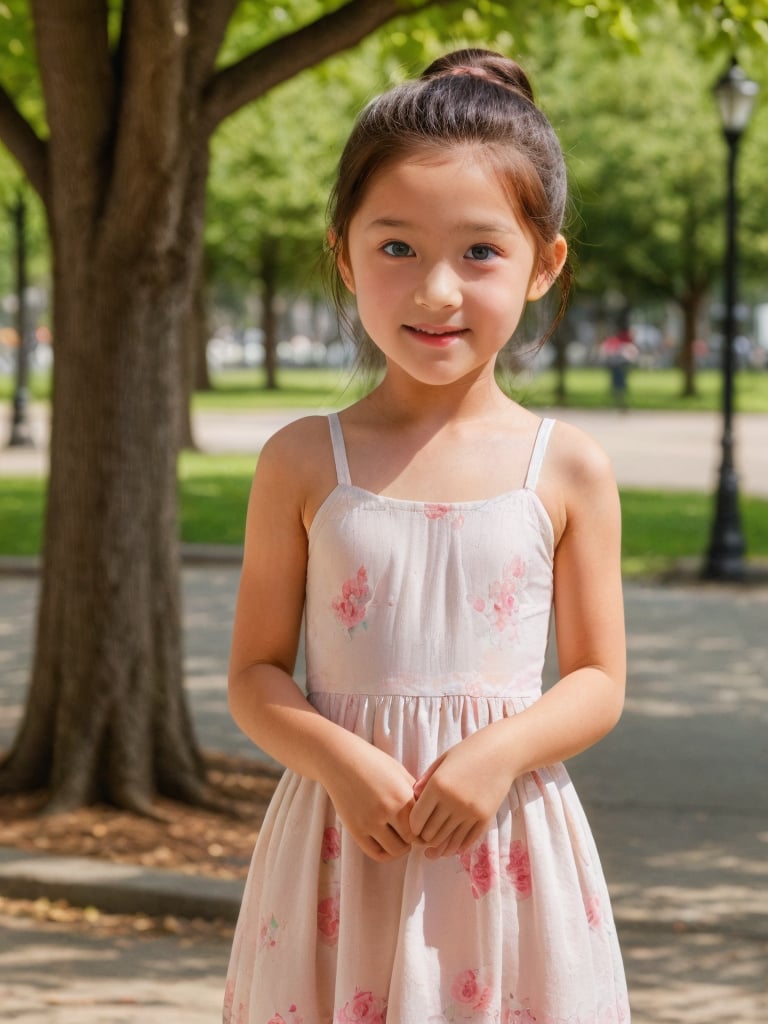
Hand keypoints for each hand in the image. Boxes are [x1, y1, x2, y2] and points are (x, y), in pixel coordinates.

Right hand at [322, 736, 416, 862]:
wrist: (339, 760)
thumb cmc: (371, 761)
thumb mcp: (399, 771)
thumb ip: (414, 792)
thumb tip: (426, 811)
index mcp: (402, 795)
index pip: (422, 825)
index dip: (423, 829)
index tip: (421, 827)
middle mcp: (388, 811)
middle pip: (410, 840)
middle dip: (412, 839)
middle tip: (410, 833)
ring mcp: (370, 822)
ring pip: (394, 850)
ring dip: (399, 847)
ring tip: (398, 837)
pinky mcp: (355, 830)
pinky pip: (375, 853)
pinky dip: (384, 853)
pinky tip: (385, 842)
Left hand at [409, 732, 513, 859]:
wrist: (501, 753)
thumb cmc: (468, 752)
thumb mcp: (442, 762)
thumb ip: (425, 781)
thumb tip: (412, 800)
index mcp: (437, 785)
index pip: (417, 819)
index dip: (412, 828)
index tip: (413, 829)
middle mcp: (452, 801)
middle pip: (431, 833)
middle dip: (424, 839)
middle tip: (422, 841)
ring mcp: (470, 811)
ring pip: (448, 840)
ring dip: (440, 847)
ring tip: (434, 850)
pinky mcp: (484, 818)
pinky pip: (467, 840)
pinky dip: (457, 847)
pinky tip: (452, 848)